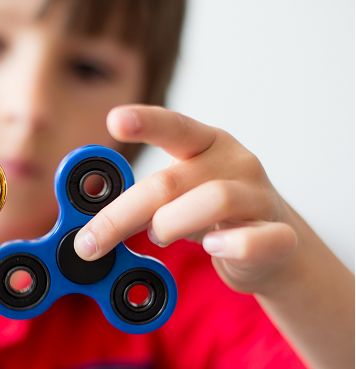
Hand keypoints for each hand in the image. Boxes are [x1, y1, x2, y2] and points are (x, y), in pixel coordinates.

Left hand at [73, 105, 297, 293]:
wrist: (274, 247)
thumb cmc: (210, 216)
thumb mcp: (176, 196)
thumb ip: (138, 199)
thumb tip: (87, 219)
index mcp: (205, 144)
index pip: (174, 127)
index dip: (144, 122)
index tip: (114, 120)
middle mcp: (234, 162)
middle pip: (171, 181)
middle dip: (121, 214)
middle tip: (89, 242)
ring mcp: (260, 197)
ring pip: (215, 200)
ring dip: (171, 224)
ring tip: (158, 237)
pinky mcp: (280, 236)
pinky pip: (260, 239)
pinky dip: (234, 245)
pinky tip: (213, 247)